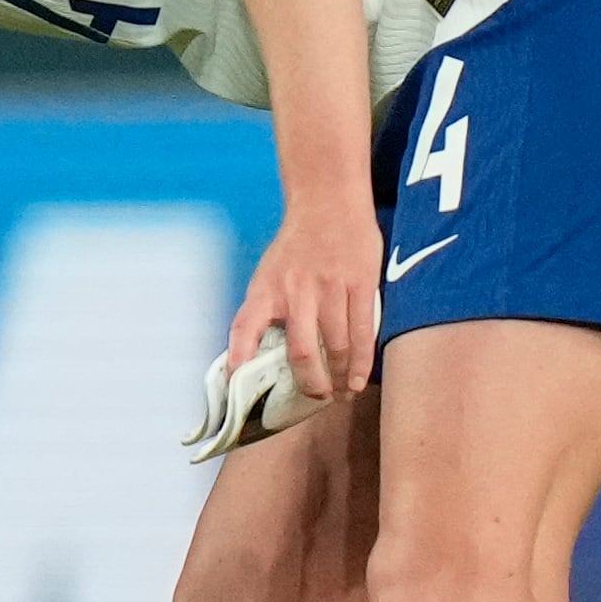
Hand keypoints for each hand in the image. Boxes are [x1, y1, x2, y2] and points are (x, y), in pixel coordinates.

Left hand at [231, 194, 382, 406]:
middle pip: (302, 351)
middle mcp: (295, 290)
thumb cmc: (296, 247)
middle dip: (310, 384)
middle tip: (315, 398)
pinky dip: (361, 362)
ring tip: (339, 393)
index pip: (243, 328)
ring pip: (336, 346)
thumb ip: (262, 312)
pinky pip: (362, 331)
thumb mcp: (267, 275)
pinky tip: (357, 379)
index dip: (238, 358)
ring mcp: (330, 287)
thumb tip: (251, 358)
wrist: (328, 203)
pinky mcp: (360, 283)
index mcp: (265, 289)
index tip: (238, 385)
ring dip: (339, 377)